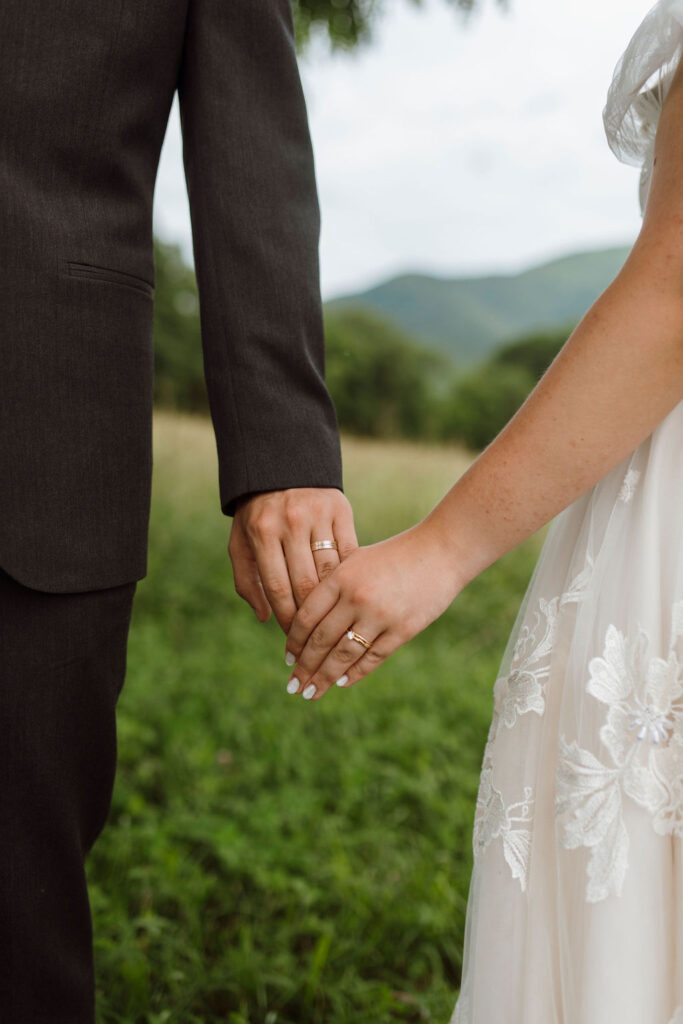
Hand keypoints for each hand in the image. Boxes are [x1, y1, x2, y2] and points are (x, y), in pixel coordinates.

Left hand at [228, 487, 357, 631]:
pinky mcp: (341, 509)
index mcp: (262, 532)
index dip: (287, 618)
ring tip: (331, 620)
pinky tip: (347, 592)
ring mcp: (318, 514)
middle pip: (306, 583)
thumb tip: (265, 618)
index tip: (292, 637)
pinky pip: (349, 551)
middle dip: (310, 616)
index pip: (277, 587)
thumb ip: (246, 581)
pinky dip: (348, 575)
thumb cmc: (258, 515)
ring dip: (332, 600)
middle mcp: (290, 522)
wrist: (282, 466)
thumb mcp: (240, 543)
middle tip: (314, 636)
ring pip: (330, 570)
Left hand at [283, 520, 466, 699]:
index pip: (306, 617)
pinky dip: (354, 673)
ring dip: (324, 678)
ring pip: (343, 655)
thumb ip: (332, 585)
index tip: (288, 659)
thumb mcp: (356, 560)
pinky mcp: (403, 629)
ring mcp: (380, 615)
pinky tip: (341, 683)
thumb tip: (305, 622)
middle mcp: (356, 597)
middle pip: (321, 641)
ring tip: (310, 692)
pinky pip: (372, 658)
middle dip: (304, 667)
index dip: (294, 642)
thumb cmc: (394, 555)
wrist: (440, 551)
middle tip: (292, 686)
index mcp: (340, 577)